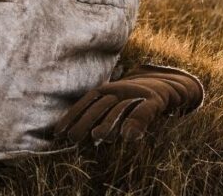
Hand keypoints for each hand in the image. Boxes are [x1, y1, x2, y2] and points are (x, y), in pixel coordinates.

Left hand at [53, 64, 204, 144]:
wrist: (164, 85)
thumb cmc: (133, 98)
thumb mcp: (115, 103)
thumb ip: (99, 115)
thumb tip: (75, 133)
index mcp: (105, 90)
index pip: (84, 103)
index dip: (71, 117)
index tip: (58, 133)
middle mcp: (117, 91)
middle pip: (98, 107)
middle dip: (84, 122)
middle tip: (73, 138)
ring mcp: (135, 95)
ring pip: (118, 110)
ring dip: (107, 124)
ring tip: (97, 137)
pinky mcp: (153, 102)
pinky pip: (143, 113)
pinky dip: (135, 123)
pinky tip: (128, 137)